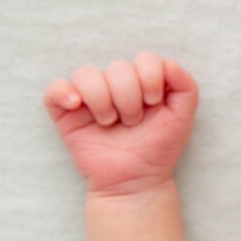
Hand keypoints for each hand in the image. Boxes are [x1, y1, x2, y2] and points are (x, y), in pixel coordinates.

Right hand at [43, 53, 198, 194]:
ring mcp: (88, 97)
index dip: (150, 78)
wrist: (136, 181)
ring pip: (86, 74)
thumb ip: (186, 86)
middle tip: (133, 122)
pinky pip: (54, 89)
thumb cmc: (158, 148)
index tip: (154, 103)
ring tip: (110, 123)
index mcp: (142, 81)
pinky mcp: (65, 113)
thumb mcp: (182, 117)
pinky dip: (63, 92)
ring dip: (102, 100)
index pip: (145, 59)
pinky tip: (77, 107)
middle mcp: (114, 84)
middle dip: (129, 98)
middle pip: (117, 67)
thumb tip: (168, 63)